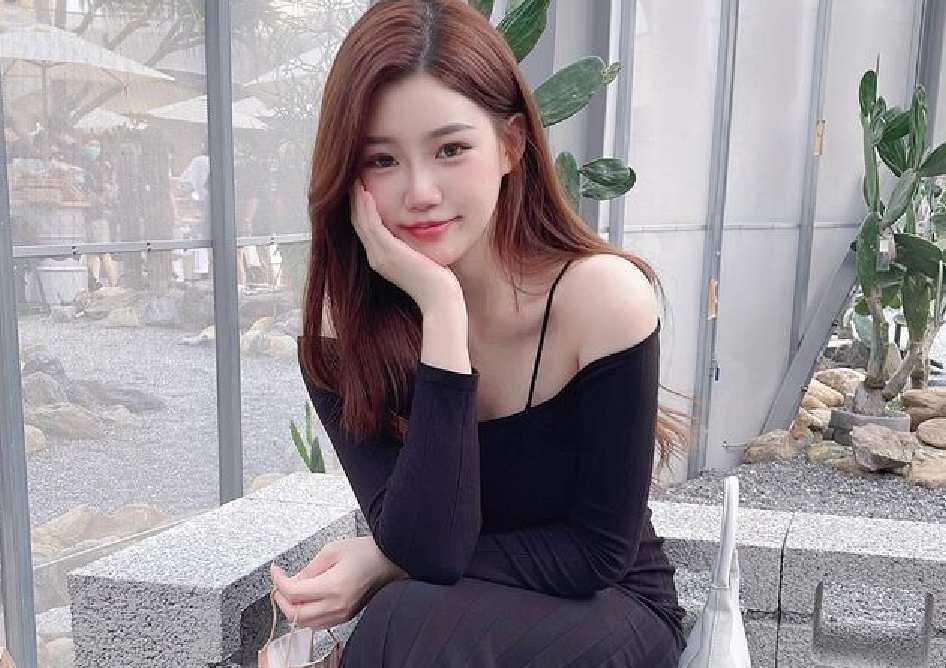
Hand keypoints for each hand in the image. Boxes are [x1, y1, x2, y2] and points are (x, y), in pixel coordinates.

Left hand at [270, 536, 399, 629]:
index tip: (275, 571)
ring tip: (291, 592)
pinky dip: (307, 615)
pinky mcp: (346, 616)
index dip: (279, 581)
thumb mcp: (333, 550)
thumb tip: (294, 579)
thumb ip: (311, 567)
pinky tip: (307, 600)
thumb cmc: (367, 553)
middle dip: (281, 599)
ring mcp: (342, 613)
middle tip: (279, 583)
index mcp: (333, 586)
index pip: (294, 592)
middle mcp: (337, 605)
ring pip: (305, 623)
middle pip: (296, 614)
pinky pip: (319, 623)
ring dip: (293, 609)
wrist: (390, 562)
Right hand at [350, 178, 462, 311]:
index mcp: (382, 258)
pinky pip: (372, 225)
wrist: (440, 300)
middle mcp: (376, 257)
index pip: (365, 227)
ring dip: (356, 199)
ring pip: (360, 221)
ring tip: (355, 178)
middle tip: (353, 176)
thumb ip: (414, 244)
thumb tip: (420, 228)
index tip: (361, 186)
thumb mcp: (421, 257)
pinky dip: (367, 208)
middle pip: (357, 222)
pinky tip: (366, 192)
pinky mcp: (388, 253)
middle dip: (354, 199)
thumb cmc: (437, 280)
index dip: (360, 206)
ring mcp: (380, 256)